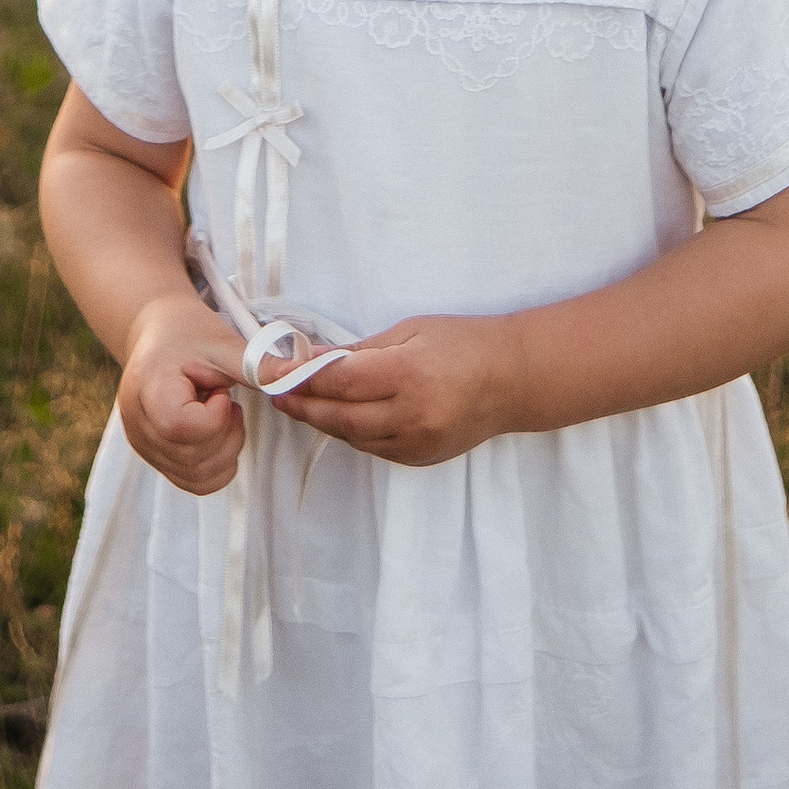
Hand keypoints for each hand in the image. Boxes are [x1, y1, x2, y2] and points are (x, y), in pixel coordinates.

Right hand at [119, 294, 247, 495]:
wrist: (157, 332)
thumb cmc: (186, 332)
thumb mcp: (222, 343)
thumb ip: (257, 365)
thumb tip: (299, 375)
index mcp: (148, 389)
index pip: (180, 427)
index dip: (214, 417)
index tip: (220, 391)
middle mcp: (138, 425)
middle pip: (193, 459)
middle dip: (227, 433)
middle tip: (226, 400)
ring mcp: (144, 446)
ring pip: (197, 477)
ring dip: (225, 451)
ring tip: (221, 413)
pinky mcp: (155, 457)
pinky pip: (193, 482)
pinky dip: (216, 465)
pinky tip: (215, 431)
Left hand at [270, 315, 518, 467]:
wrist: (513, 380)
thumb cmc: (463, 343)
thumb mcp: (412, 330)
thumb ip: (362, 349)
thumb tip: (316, 359)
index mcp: (410, 375)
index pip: (341, 382)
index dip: (304, 378)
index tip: (278, 370)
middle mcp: (412, 415)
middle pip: (340, 417)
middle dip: (303, 405)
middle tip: (276, 393)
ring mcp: (417, 443)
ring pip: (353, 438)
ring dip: (322, 421)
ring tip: (298, 404)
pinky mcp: (420, 459)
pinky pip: (373, 448)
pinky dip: (351, 433)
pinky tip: (336, 418)